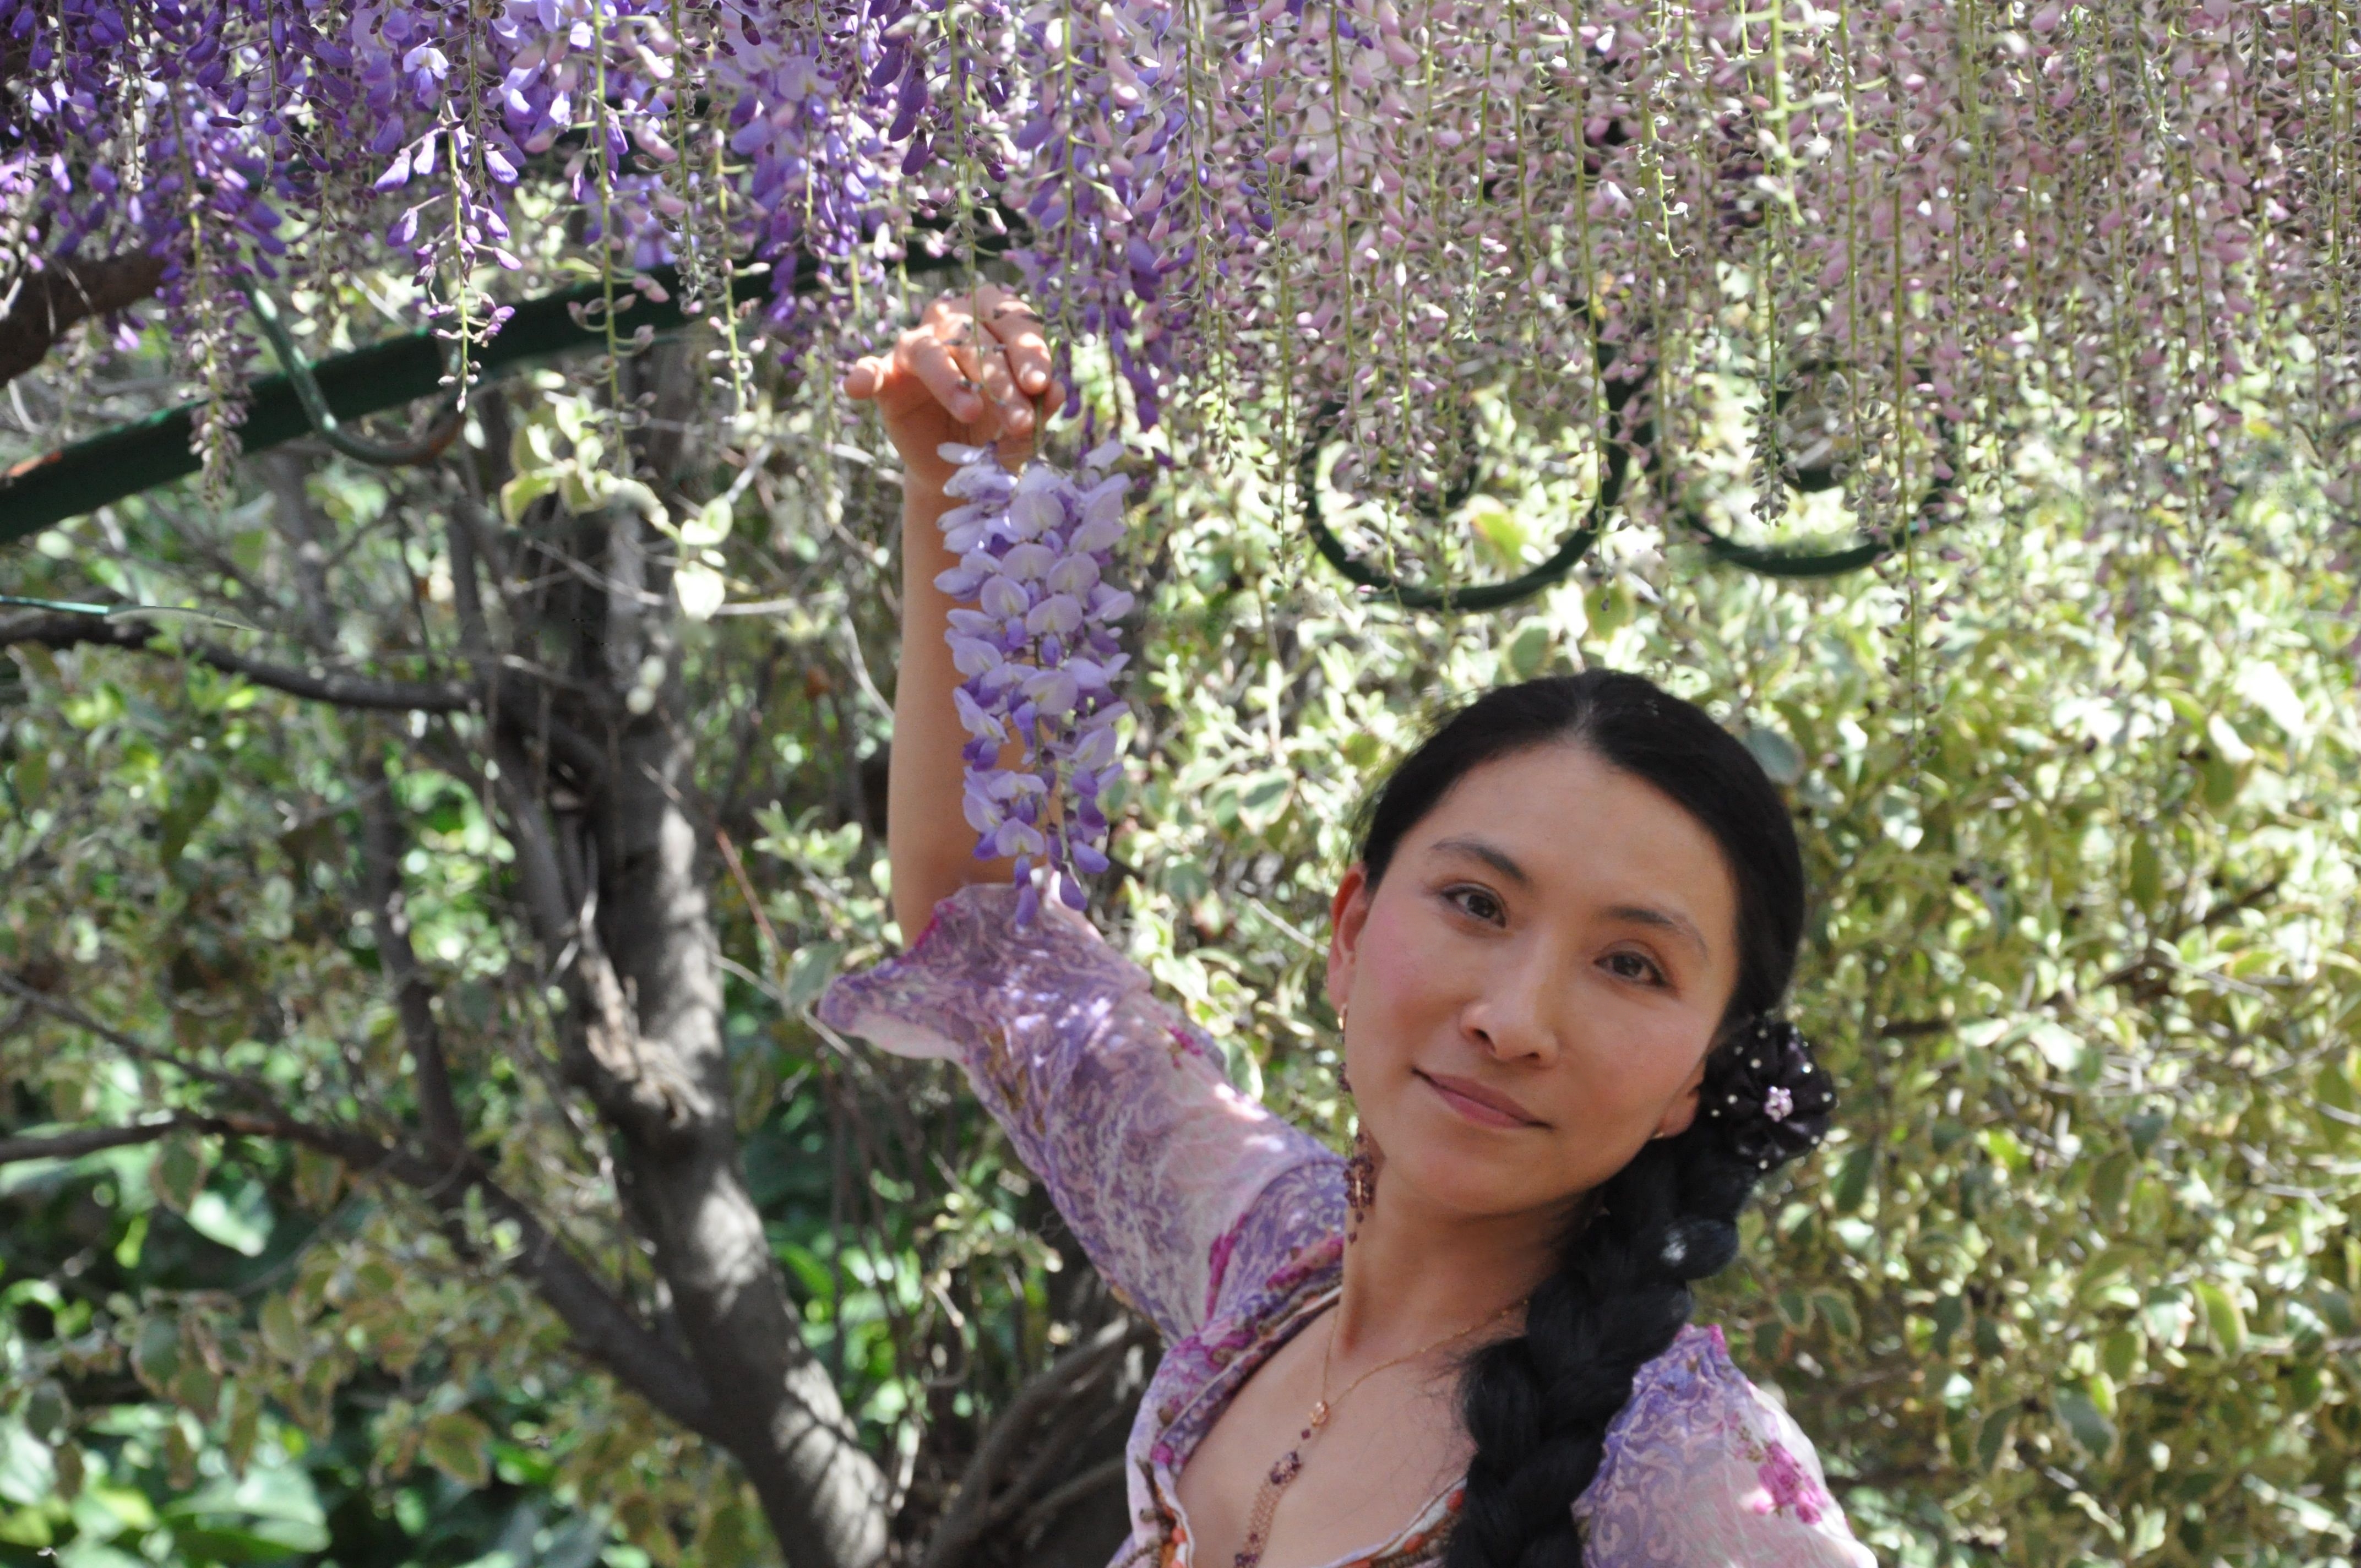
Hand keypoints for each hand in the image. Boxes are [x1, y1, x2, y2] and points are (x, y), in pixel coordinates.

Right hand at [842, 282, 1063, 489]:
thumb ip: (1039, 407)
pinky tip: (858, 388)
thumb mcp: (1023, 427)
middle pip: (975, 339)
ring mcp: (917, 347)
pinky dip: (864, 375)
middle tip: (1018, 420)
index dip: (1029, 351)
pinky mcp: (887, 376)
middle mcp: (955, 322)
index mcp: (995, 320)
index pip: (1014, 322)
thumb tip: (1057, 392)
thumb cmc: (996, 431)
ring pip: (931, 351)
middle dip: (999, 380)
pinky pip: (872, 369)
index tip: (1041, 385)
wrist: (958, 467)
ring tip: (970, 411)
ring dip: (950, 382)